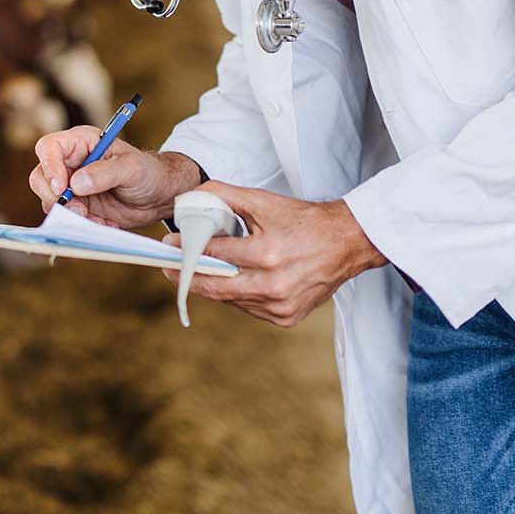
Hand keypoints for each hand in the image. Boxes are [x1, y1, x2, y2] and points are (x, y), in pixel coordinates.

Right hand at [28, 128, 199, 228]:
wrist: (158, 196)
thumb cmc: (148, 172)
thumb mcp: (132, 168)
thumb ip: (105, 173)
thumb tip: (77, 183)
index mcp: (81, 143)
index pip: (49, 147)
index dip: (50, 167)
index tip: (62, 188)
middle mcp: (70, 163)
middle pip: (40, 177)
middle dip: (55, 198)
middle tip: (79, 210)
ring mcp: (71, 186)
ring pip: (49, 200)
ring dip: (70, 215)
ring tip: (97, 219)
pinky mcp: (77, 205)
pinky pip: (66, 217)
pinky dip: (81, 224)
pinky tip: (104, 223)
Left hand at [162, 181, 386, 327]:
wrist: (346, 243)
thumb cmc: (304, 221)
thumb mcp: (263, 202)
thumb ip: (224, 196)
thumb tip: (190, 198)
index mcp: (268, 253)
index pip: (215, 254)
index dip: (188, 249)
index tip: (170, 245)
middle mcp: (274, 284)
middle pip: (216, 287)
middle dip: (187, 277)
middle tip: (168, 268)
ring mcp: (281, 305)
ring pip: (230, 300)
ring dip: (212, 287)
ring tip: (196, 272)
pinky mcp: (286, 317)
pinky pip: (248, 309)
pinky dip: (235, 296)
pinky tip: (229, 282)